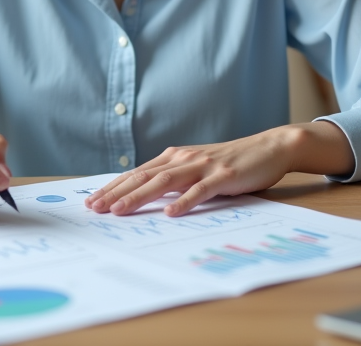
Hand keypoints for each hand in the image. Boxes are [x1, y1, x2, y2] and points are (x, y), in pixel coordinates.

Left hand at [84, 122, 354, 216]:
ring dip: (139, 197)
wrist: (268, 147)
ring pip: (164, 182)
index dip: (113, 187)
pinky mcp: (223, 176)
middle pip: (143, 177)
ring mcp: (203, 166)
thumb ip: (173, 180)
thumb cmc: (230, 162)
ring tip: (120, 211)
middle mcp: (183, 158)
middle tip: (94, 208)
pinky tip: (170, 213)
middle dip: (116, 193)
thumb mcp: (196, 169)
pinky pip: (200, 190)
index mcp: (174, 158)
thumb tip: (144, 196)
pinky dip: (184, 201)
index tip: (92, 201)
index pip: (137, 174)